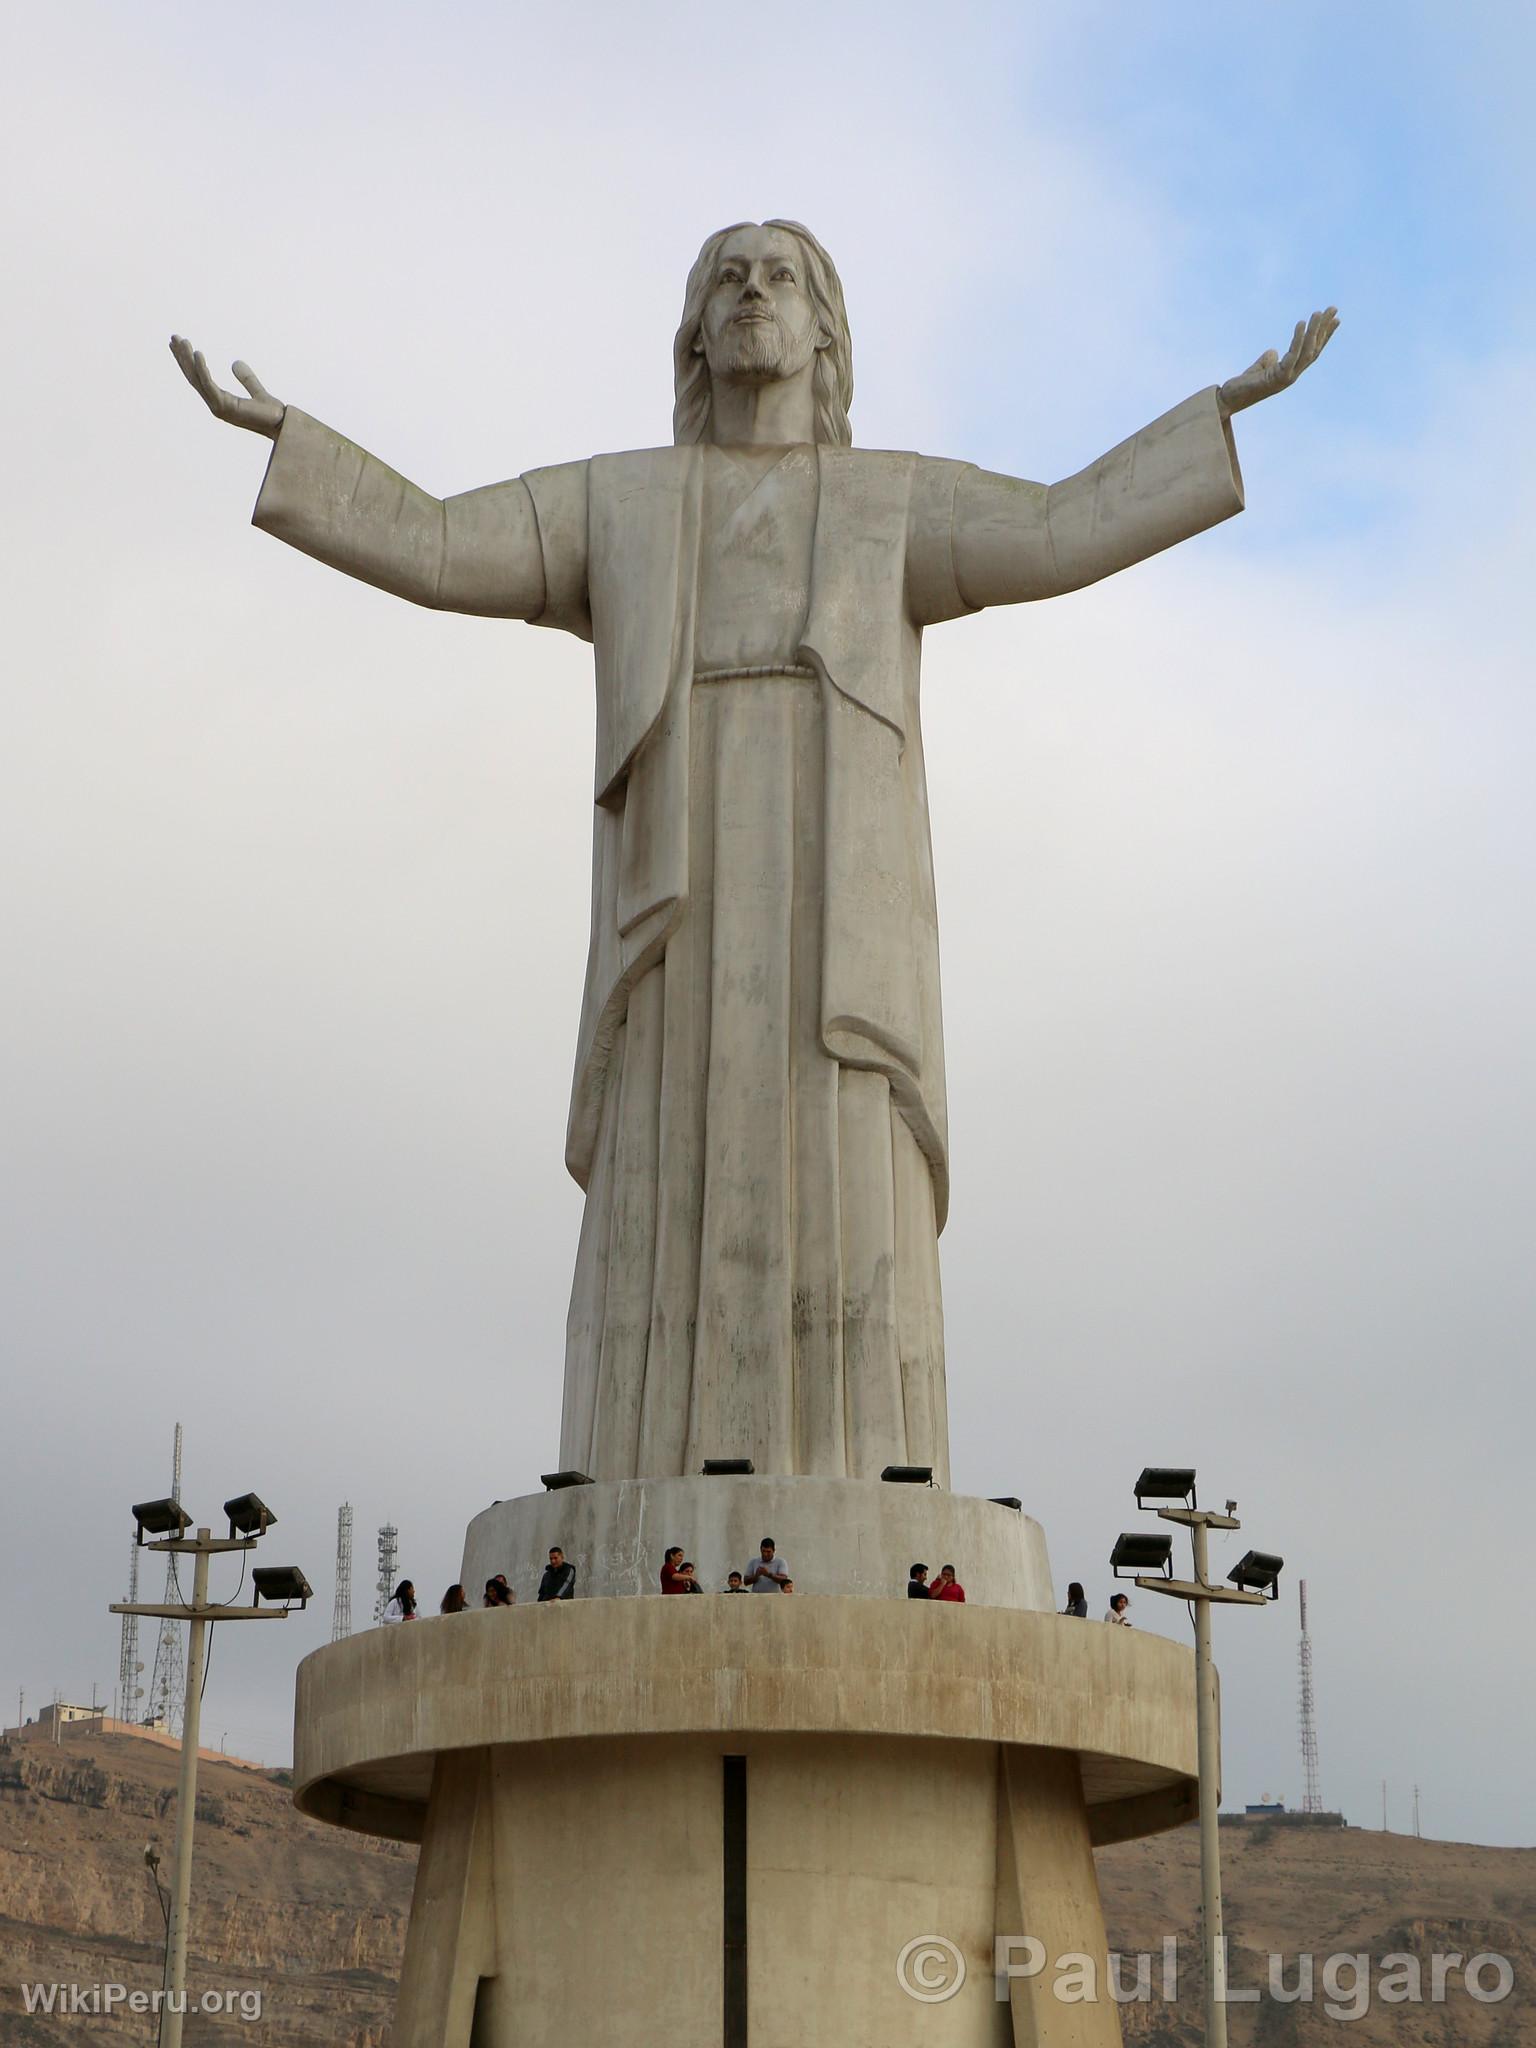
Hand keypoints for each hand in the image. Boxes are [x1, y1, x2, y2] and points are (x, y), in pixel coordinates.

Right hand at [170, 336, 284, 437]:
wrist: (283, 425)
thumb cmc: (272, 414)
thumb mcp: (256, 390)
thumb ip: (246, 378)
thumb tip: (235, 362)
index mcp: (220, 401)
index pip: (199, 379)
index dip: (188, 362)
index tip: (181, 344)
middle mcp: (216, 404)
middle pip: (193, 377)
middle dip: (182, 357)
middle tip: (173, 337)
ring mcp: (218, 406)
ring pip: (197, 379)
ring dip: (187, 359)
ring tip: (182, 341)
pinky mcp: (225, 406)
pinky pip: (209, 384)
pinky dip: (202, 368)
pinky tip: (197, 353)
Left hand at [1218, 308, 1338, 416]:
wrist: (1228, 400)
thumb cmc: (1242, 385)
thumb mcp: (1259, 368)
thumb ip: (1268, 360)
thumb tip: (1273, 351)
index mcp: (1290, 372)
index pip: (1312, 351)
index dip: (1324, 336)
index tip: (1335, 318)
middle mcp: (1292, 375)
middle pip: (1314, 349)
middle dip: (1324, 329)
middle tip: (1333, 308)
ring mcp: (1287, 378)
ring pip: (1307, 352)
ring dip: (1314, 331)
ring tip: (1318, 312)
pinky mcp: (1278, 379)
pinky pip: (1292, 355)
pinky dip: (1298, 339)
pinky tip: (1301, 323)